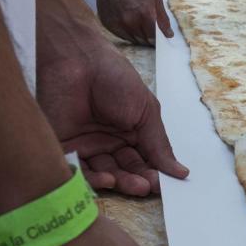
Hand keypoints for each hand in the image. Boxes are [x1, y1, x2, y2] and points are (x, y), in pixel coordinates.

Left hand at [37, 37, 188, 195]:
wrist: (76, 59)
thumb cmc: (114, 78)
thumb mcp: (145, 111)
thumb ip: (159, 144)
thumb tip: (181, 172)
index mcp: (130, 132)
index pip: (145, 160)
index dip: (155, 173)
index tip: (166, 184)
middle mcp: (108, 142)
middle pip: (126, 170)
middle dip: (139, 181)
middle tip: (149, 186)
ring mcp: (85, 145)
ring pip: (105, 174)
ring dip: (121, 183)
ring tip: (135, 185)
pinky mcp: (64, 147)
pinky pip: (79, 171)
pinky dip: (94, 180)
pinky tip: (109, 179)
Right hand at [96, 0, 172, 45]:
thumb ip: (163, 19)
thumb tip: (169, 35)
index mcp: (145, 15)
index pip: (153, 39)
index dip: (156, 41)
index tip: (157, 39)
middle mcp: (131, 22)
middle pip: (142, 41)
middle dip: (147, 38)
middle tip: (148, 31)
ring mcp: (118, 24)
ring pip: (131, 40)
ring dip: (137, 36)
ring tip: (137, 25)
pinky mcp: (108, 24)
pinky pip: (120, 36)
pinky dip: (126, 33)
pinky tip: (127, 23)